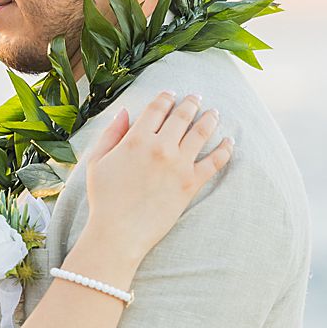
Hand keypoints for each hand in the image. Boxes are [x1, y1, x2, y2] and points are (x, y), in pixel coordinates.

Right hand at [79, 91, 232, 266]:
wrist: (118, 233)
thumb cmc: (104, 200)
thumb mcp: (96, 162)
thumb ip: (111, 134)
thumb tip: (124, 112)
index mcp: (136, 139)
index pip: (157, 108)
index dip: (166, 97)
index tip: (171, 94)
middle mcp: (160, 147)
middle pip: (182, 116)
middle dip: (191, 103)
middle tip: (197, 98)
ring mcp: (178, 164)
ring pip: (201, 132)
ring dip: (210, 119)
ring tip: (214, 113)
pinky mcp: (191, 183)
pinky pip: (215, 161)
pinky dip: (225, 149)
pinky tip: (230, 142)